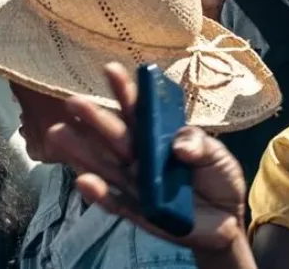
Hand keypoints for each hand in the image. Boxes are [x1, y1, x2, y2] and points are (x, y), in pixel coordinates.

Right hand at [44, 62, 247, 251]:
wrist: (228, 219)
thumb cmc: (218, 177)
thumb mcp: (217, 154)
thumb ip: (199, 144)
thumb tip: (178, 147)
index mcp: (158, 136)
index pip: (138, 110)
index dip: (124, 90)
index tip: (110, 69)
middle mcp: (142, 157)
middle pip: (115, 136)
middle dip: (95, 118)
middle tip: (73, 101)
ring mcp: (137, 184)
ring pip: (105, 166)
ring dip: (82, 152)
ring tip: (59, 134)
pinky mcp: (139, 213)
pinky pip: (115, 203)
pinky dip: (99, 194)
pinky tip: (83, 180)